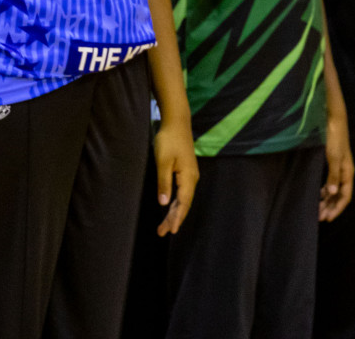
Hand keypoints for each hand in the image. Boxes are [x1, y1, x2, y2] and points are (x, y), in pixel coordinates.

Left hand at [152, 117, 199, 235]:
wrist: (176, 122)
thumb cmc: (168, 140)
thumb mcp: (162, 162)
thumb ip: (164, 182)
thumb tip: (163, 203)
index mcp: (188, 178)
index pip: (183, 203)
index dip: (177, 217)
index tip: (171, 230)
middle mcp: (192, 179)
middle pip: (183, 203)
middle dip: (174, 218)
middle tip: (162, 232)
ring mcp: (190, 175)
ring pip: (183, 198)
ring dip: (174, 212)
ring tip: (164, 226)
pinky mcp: (185, 171)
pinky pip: (182, 192)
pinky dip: (176, 202)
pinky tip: (170, 208)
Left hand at [319, 113, 353, 221]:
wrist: (334, 120)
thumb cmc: (334, 138)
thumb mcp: (333, 158)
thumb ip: (333, 175)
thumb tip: (331, 193)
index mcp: (348, 173)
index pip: (345, 196)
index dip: (337, 208)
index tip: (327, 218)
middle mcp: (346, 172)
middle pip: (340, 195)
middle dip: (331, 207)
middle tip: (319, 217)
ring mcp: (340, 167)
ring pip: (335, 189)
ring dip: (327, 200)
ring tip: (318, 208)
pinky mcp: (334, 162)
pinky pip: (331, 181)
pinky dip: (325, 189)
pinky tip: (319, 193)